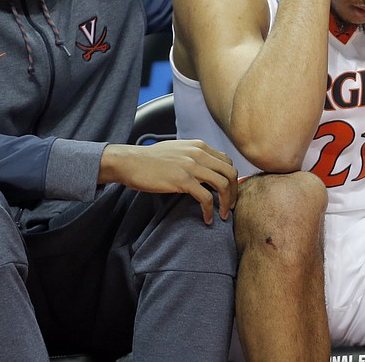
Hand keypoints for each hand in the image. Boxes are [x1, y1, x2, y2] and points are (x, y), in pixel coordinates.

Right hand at [99, 140, 237, 224]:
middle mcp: (199, 153)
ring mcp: (191, 166)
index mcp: (200, 146)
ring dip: (227, 202)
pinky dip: (210, 210)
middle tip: (231, 206)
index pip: (227, 161)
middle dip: (235, 191)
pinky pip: (205, 197)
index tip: (230, 192)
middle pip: (230, 172)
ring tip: (224, 215)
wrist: (130, 162)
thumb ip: (195, 156)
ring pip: (223, 184)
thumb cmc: (151, 159)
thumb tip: (207, 169)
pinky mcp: (182, 180)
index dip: (232, 178)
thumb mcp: (178, 150)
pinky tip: (207, 219)